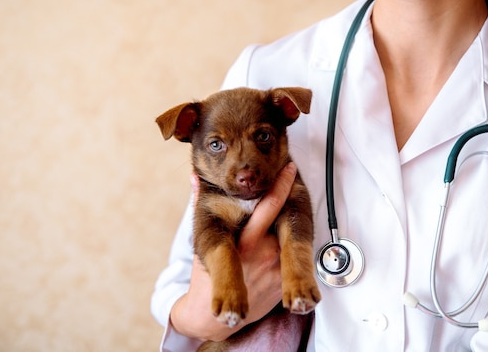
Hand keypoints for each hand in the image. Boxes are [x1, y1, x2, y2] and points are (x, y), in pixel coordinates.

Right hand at [169, 162, 297, 340]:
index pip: (268, 206)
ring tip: (283, 207)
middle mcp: (265, 253)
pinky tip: (280, 238)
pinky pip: (289, 258)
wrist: (216, 319)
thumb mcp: (202, 240)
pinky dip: (286, 245)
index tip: (289, 167)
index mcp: (244, 241)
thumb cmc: (205, 277)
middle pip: (284, 217)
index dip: (281, 185)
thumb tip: (195, 178)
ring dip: (286, 221)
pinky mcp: (283, 284)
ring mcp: (277, 270)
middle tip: (292, 172)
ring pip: (288, 237)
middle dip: (289, 194)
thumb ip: (200, 205)